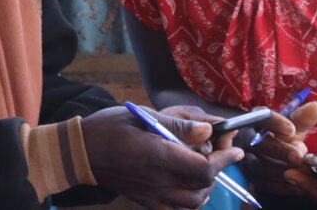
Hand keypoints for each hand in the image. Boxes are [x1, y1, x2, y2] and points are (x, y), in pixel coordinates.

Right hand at [83, 105, 243, 208]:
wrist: (81, 152)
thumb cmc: (110, 127)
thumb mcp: (144, 116)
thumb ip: (178, 125)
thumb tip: (208, 130)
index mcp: (158, 156)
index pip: (203, 167)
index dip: (224, 159)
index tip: (235, 148)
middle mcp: (158, 180)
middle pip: (202, 186)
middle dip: (218, 168)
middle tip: (221, 150)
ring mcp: (152, 195)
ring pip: (193, 202)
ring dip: (206, 186)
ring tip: (205, 167)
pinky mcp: (145, 202)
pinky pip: (176, 209)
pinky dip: (189, 200)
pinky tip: (188, 184)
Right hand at [241, 100, 316, 195]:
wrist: (269, 155)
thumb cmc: (282, 136)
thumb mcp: (292, 125)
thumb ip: (303, 117)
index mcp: (257, 120)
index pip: (262, 117)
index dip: (275, 123)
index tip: (291, 129)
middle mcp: (248, 138)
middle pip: (260, 144)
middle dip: (281, 151)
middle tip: (300, 157)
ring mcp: (247, 160)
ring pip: (260, 167)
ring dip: (283, 170)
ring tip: (303, 172)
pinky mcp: (252, 178)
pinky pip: (264, 184)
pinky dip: (282, 186)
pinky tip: (299, 185)